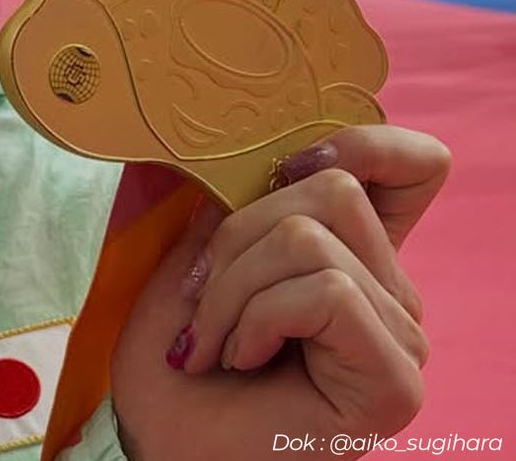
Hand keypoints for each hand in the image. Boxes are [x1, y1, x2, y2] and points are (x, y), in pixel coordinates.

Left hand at [110, 124, 450, 459]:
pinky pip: (325, 291)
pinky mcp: (393, 377)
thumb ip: (239, 204)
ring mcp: (400, 336)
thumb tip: (258, 155)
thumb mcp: (195, 260)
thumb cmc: (175, 364)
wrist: (163, 448)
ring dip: (233, 288)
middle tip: (201, 304)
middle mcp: (392, 292)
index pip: (412, 165)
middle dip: (237, 238)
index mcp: (353, 255)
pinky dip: (257, 319)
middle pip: (334, 189)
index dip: (358, 143)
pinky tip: (241, 361)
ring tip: (212, 343)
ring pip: (313, 240)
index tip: (279, 175)